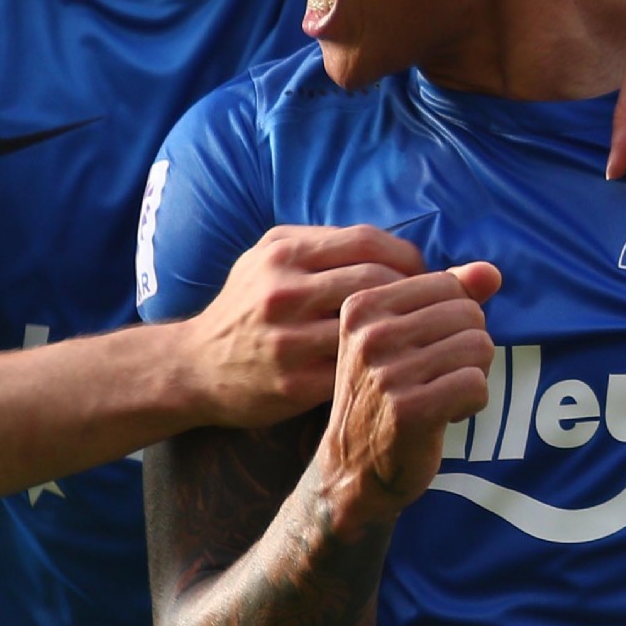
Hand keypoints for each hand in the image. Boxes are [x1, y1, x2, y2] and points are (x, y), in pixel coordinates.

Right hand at [185, 225, 424, 426]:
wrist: (195, 367)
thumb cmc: (247, 306)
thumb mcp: (270, 258)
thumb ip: (327, 245)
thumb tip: (397, 242)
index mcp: (283, 254)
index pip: (367, 241)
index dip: (406, 256)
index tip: (422, 274)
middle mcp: (283, 292)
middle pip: (375, 281)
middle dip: (415, 293)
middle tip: (430, 308)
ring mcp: (288, 340)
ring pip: (369, 326)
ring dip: (406, 331)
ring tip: (419, 334)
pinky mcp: (293, 384)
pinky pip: (355, 369)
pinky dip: (383, 365)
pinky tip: (395, 365)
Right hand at [317, 264, 501, 533]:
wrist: (353, 468)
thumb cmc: (386, 393)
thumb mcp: (404, 335)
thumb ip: (448, 296)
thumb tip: (492, 271)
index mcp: (362, 305)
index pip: (448, 285)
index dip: (454, 320)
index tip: (426, 349)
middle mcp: (369, 335)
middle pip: (468, 314)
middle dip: (467, 348)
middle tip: (437, 377)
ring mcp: (387, 373)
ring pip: (478, 347)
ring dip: (471, 376)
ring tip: (439, 394)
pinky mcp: (409, 409)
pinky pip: (476, 384)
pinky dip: (471, 403)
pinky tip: (442, 416)